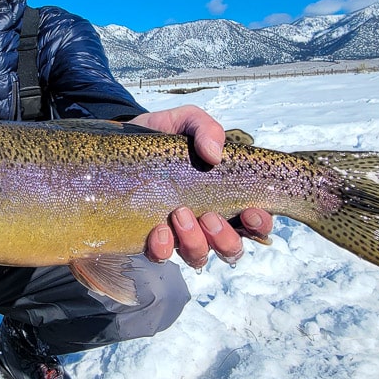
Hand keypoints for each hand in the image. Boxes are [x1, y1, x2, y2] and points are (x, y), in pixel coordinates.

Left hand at [130, 105, 273, 267]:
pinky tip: (157, 230)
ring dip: (195, 241)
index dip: (259, 224)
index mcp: (223, 196)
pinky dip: (163, 248)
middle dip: (225, 238)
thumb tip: (214, 155)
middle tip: (209, 216)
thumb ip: (205, 129)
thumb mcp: (185, 121)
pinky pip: (161, 256)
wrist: (118, 141)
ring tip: (180, 214)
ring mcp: (179, 233)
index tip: (252, 212)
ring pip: (198, 256)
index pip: (253, 222)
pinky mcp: (150, 238)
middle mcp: (205, 221)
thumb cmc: (162, 135)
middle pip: (231, 248)